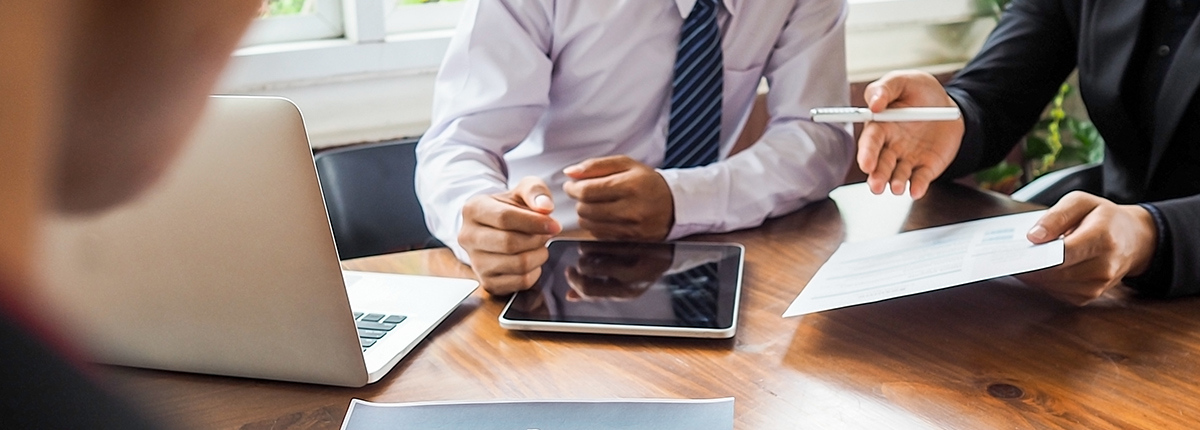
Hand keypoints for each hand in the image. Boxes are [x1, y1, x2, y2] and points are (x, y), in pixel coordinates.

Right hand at [459, 177, 561, 294]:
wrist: (494, 228)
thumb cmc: (510, 208)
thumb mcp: (522, 191)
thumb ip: (536, 190)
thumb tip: (545, 207)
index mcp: (473, 209)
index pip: (504, 218)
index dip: (534, 222)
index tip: (554, 224)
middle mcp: (468, 237)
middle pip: (510, 243)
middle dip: (537, 239)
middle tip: (547, 234)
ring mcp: (475, 262)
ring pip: (518, 264)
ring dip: (539, 255)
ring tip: (540, 245)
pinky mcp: (487, 282)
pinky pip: (521, 282)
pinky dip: (535, 272)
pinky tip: (533, 259)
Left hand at [562, 155, 673, 239]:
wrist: (675, 205)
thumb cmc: (647, 182)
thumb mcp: (626, 164)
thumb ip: (595, 165)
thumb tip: (569, 172)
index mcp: (630, 185)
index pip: (587, 190)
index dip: (573, 188)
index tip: (571, 186)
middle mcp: (632, 209)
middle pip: (586, 209)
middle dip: (579, 201)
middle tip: (584, 194)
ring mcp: (631, 228)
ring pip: (589, 224)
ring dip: (585, 214)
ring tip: (594, 205)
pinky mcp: (629, 240)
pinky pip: (599, 235)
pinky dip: (595, 226)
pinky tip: (603, 217)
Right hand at [564, 242, 673, 301]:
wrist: (675, 250)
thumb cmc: (645, 268)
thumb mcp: (623, 284)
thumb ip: (598, 290)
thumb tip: (571, 296)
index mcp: (626, 293)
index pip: (590, 292)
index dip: (574, 282)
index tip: (570, 271)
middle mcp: (632, 281)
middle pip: (588, 273)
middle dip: (579, 266)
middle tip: (580, 259)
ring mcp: (635, 262)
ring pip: (595, 256)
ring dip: (586, 252)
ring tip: (589, 248)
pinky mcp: (638, 244)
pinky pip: (608, 241)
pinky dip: (598, 240)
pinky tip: (599, 238)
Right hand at [858, 70, 965, 198]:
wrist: (951, 106)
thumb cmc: (921, 91)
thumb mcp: (904, 81)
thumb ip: (885, 88)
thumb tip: (874, 105)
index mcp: (881, 126)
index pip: (870, 143)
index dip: (866, 154)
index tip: (866, 164)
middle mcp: (890, 147)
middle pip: (880, 165)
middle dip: (877, 176)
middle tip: (876, 186)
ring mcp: (907, 159)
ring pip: (897, 175)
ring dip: (895, 183)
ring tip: (896, 187)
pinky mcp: (925, 168)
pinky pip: (920, 179)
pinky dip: (917, 186)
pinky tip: (916, 190)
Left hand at [1017, 192, 1157, 304]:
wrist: (1133, 240)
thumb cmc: (1103, 217)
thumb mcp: (1081, 202)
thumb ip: (1056, 216)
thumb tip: (1033, 237)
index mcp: (1103, 238)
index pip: (1064, 252)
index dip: (1037, 254)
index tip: (1015, 250)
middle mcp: (1104, 266)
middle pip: (1055, 272)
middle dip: (1029, 265)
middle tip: (1009, 256)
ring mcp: (1097, 286)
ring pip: (1052, 285)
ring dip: (1033, 274)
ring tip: (1022, 259)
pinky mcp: (1088, 297)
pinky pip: (1056, 292)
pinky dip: (1043, 281)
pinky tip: (1038, 268)